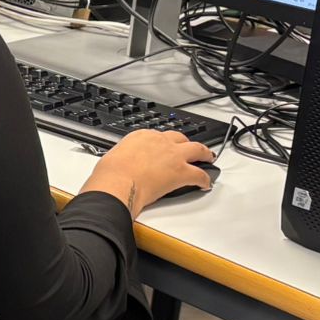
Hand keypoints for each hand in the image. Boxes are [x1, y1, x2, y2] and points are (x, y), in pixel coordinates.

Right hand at [81, 129, 214, 217]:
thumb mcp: (113, 157)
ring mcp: (174, 155)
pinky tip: (206, 184)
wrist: (117, 182)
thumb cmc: (111, 174)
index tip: (165, 148)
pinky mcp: (182, 172)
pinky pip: (199, 174)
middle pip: (180, 138)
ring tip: (208, 158)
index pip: (159, 136)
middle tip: (191, 149)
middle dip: (187, 144)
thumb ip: (124, 158)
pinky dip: (204, 179)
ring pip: (197, 150)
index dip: (165, 143)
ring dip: (204, 154)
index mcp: (142, 136)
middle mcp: (160, 141)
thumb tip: (123, 166)